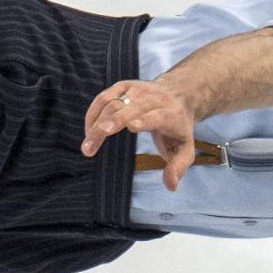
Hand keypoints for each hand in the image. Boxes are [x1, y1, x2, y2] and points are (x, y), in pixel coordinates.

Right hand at [79, 79, 197, 192]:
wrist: (178, 96)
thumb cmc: (178, 129)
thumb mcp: (185, 150)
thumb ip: (178, 167)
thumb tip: (171, 186)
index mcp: (171, 114)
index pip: (158, 115)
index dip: (146, 120)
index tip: (131, 126)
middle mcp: (154, 98)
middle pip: (130, 110)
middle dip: (110, 124)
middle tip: (92, 145)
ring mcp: (138, 90)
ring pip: (112, 103)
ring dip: (96, 123)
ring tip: (86, 146)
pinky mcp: (124, 86)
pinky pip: (103, 98)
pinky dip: (93, 115)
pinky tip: (88, 133)